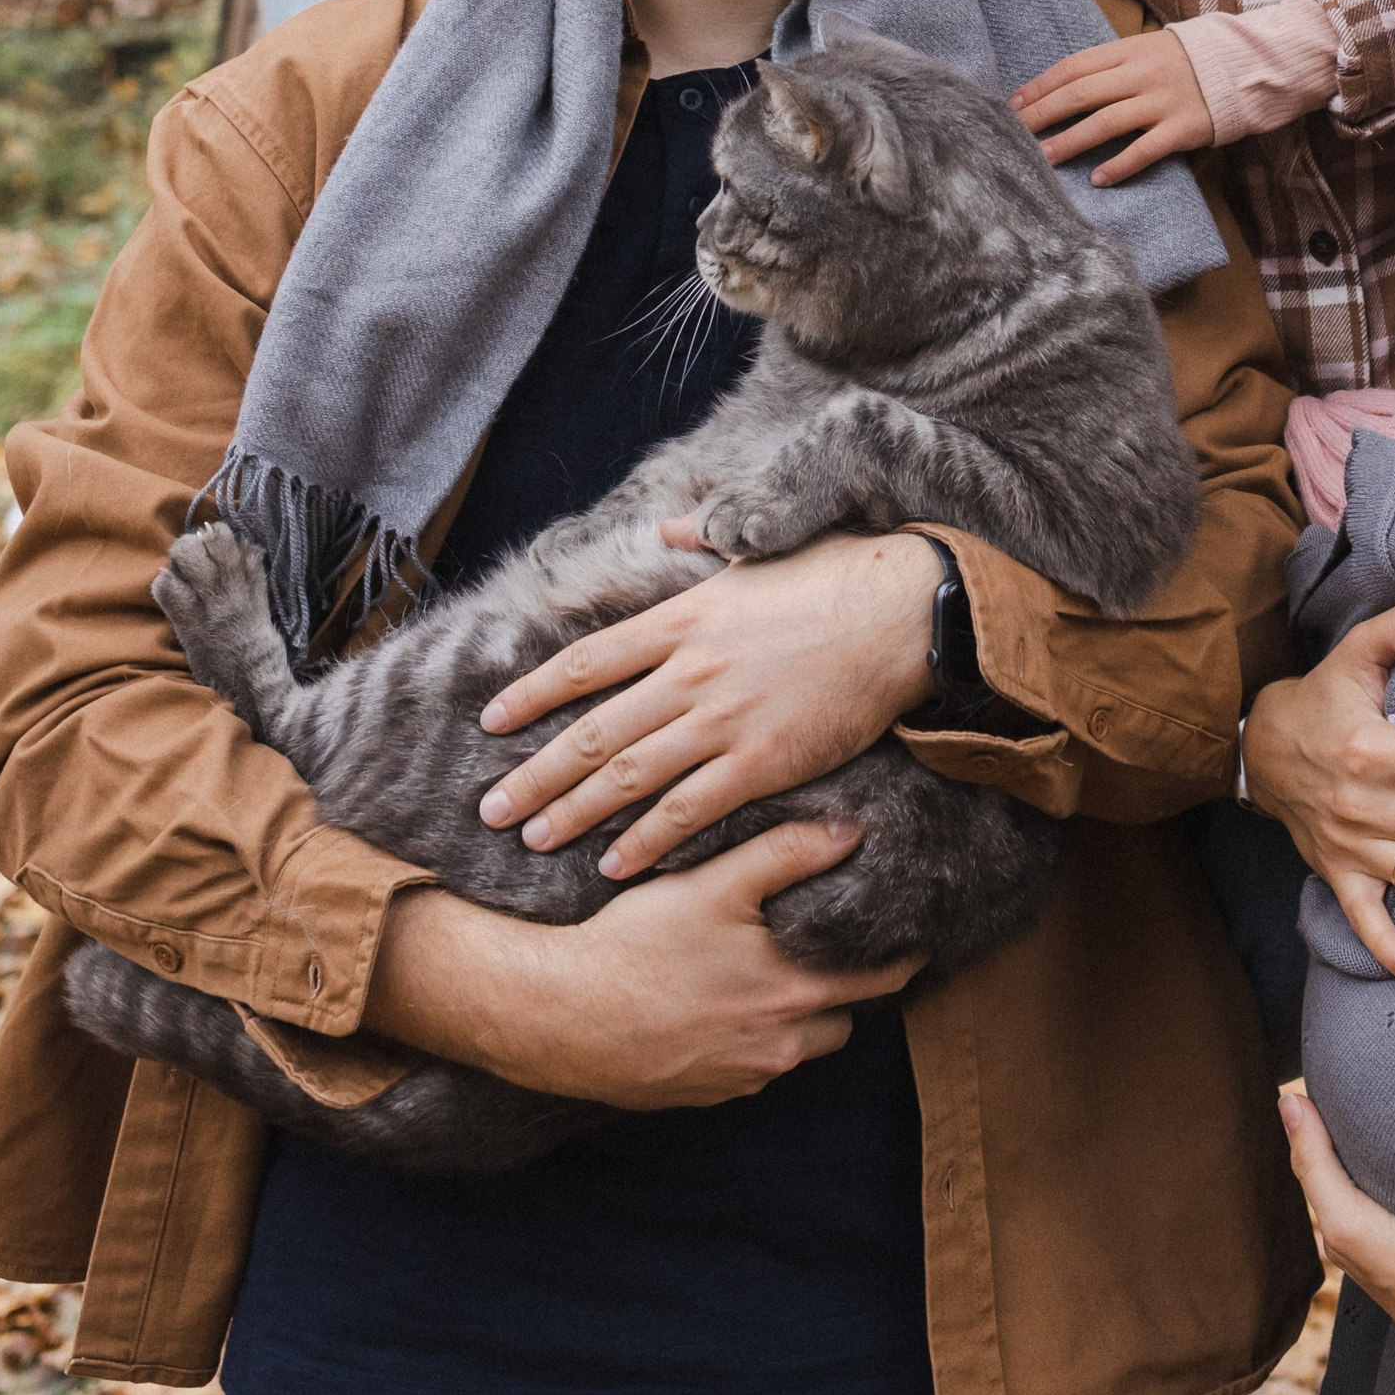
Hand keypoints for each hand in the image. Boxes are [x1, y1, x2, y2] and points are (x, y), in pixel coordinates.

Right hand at [366, 823, 916, 1107]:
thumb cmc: (637, 945)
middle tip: (833, 947)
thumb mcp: (715, 884)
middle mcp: (779, 1047)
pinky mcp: (701, 1095)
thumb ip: (789, 855)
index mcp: (795, 995)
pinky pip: (748, 1066)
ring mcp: (740, 1078)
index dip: (902, 953)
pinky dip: (746, 1039)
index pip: (883, 980)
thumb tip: (855, 831)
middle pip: (843, 1019)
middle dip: (846, 988)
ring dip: (794, 1017)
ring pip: (795, 1046)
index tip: (911, 931)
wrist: (557, 1017)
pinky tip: (714, 1003)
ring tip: (766, 972)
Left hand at [477, 532, 942, 875]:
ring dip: (574, 813)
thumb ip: (701, 544)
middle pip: (593, 732)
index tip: (492, 721)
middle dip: (536, 775)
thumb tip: (669, 530)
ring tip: (532, 839)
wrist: (903, 613)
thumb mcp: (757, 550)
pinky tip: (613, 865)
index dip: (531, 695)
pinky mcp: (763, 763)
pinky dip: (646, 842)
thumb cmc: (836, 574)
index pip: (586, 663)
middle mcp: (691, 673)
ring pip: (629, 778)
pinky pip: (690, 811)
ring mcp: (724, 721)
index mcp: (683, 619)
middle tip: (491, 809)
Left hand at [1012, 31, 1215, 183]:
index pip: (1074, 67)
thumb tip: (1061, 86)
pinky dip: (1119, 165)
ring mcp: (1162, 101)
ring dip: (1071, 141)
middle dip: (1044, 114)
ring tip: (1043, 158)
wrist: (1240, 66)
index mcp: (1128, 51)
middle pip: (1082, 94)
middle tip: (1015, 133)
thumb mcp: (1145, 51)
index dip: (1041, 86)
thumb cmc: (1183, 62)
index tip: (1014, 104)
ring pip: (1107, 122)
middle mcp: (1141, 74)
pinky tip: (1098, 179)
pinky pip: (1145, 150)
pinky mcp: (1182, 128)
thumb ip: (1110, 66)